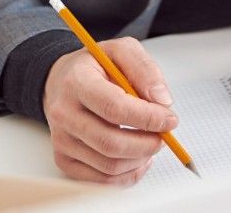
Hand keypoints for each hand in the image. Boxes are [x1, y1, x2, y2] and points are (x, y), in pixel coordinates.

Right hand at [43, 37, 177, 185]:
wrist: (64, 81)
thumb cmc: (97, 67)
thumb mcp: (122, 51)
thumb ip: (144, 69)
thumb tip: (162, 101)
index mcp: (77, 82)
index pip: (113, 107)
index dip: (147, 118)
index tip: (169, 119)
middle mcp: (64, 113)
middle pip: (110, 143)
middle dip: (147, 144)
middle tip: (164, 136)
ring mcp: (61, 139)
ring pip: (108, 165)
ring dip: (140, 159)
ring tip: (152, 142)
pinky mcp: (64, 159)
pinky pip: (101, 179)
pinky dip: (128, 174)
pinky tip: (137, 157)